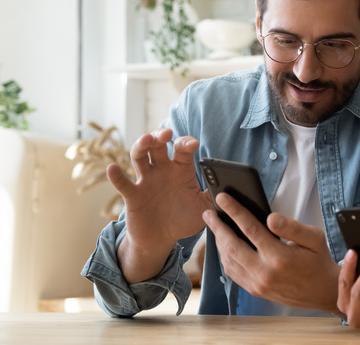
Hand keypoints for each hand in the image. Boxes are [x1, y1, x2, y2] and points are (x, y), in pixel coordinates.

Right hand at [111, 129, 211, 282]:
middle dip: (160, 135)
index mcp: (181, 170)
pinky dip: (116, 176)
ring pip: (139, 156)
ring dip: (141, 145)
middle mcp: (162, 170)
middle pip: (158, 145)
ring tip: (146, 140)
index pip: (182, 149)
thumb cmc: (184, 220)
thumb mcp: (205, 209)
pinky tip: (113, 168)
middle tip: (166, 134)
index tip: (193, 145)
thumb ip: (216, 197)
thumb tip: (230, 189)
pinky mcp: (133, 195)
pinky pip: (122, 183)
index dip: (186, 143)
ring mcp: (146, 180)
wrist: (162, 240)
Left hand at [203, 193, 340, 311]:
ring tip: (214, 226)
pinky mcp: (255, 290)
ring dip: (218, 242)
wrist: (323, 292)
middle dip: (217, 226)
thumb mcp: (314, 237)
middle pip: (231, 245)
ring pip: (228, 260)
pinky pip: (232, 272)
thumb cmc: (318, 260)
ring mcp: (257, 284)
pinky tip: (224, 245)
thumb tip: (270, 217)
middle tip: (208, 212)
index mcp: (280, 256)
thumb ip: (292, 226)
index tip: (222, 198)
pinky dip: (224, 257)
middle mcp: (265, 272)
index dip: (234, 211)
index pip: (250, 229)